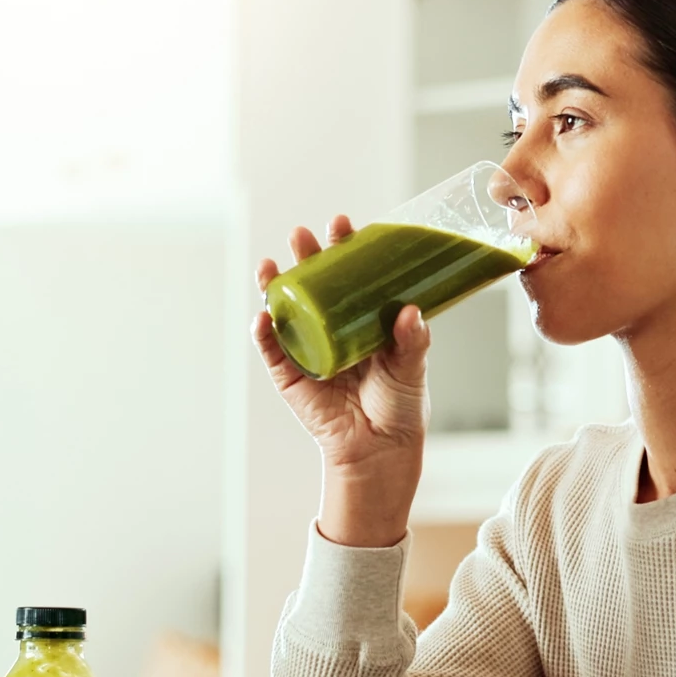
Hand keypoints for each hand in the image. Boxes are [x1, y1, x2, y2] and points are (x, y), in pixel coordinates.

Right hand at [251, 217, 430, 545]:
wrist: (381, 450)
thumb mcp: (412, 368)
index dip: (344, 248)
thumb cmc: (400, 406)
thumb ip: (412, 340)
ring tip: (270, 265)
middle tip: (304, 236)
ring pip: (285, 309)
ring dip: (273, 284)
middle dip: (305, 256)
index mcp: (361, 318)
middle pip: (312, 283)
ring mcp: (307, 349)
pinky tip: (263, 316)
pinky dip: (263, 332)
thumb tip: (409, 310)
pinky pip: (271, 350)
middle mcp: (331, 327)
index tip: (345, 226)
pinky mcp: (289, 377)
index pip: (350, 275)